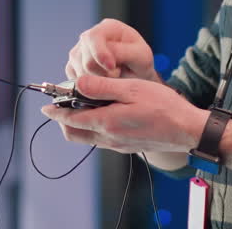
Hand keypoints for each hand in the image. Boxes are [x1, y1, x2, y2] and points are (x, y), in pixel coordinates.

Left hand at [41, 75, 207, 154]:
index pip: (70, 119)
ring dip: (78, 123)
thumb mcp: (132, 88)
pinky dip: (92, 127)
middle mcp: (108, 138)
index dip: (55, 112)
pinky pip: (100, 139)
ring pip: (86, 138)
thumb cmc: (163, 106)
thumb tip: (77, 83)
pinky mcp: (126, 147)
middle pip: (73, 133)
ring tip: (82, 105)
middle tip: (62, 104)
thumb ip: (102, 87)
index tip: (45, 105)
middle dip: (62, 120)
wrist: (187, 130)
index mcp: (107, 122)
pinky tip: (103, 112)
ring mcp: (117, 145)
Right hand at [65, 18, 156, 81]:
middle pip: (85, 58)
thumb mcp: (141, 56)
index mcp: (108, 27)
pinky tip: (102, 81)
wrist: (136, 76)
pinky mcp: (73, 66)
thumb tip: (104, 60)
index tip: (112, 68)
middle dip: (102, 72)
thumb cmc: (140, 63)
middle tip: (118, 74)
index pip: (94, 37)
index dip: (101, 54)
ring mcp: (79, 51)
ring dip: (97, 81)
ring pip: (79, 72)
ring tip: (112, 77)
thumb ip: (122, 54)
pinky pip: (75, 80)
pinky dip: (89, 85)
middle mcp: (90, 36)